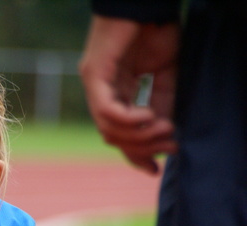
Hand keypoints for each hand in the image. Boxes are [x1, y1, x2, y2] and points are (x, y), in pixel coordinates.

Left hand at [79, 15, 179, 173]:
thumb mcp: (165, 74)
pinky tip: (148, 115)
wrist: (144, 2)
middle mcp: (99, 93)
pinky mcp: (93, 75)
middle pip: (113, 138)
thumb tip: (165, 135)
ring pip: (109, 129)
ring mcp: (93, 85)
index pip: (118, 135)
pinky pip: (107, 110)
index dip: (135, 155)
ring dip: (140, 136)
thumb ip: (163, 103)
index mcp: (114, 94)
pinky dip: (129, 119)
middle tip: (171, 144)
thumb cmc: (154, 31)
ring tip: (165, 128)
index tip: (156, 169)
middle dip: (143, 147)